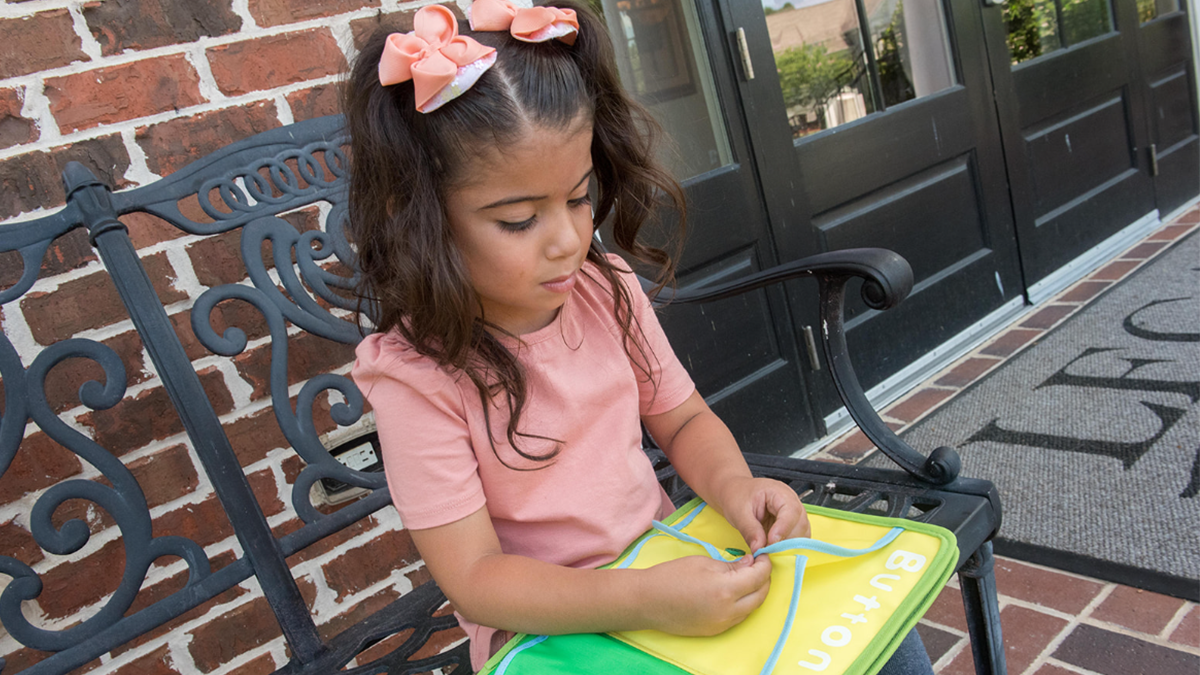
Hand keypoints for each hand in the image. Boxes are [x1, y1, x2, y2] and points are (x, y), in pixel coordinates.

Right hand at [640, 553, 771, 634]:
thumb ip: (731, 565)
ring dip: (755, 592)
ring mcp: (723, 624)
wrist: (648, 602)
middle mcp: (729, 611)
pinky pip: (739, 617)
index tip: (762, 554)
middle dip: (764, 578)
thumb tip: (750, 564)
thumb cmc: (672, 576)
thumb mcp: (703, 562)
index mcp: (726, 589)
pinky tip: (735, 592)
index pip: (759, 577)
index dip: (765, 563)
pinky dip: (743, 603)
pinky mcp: (716, 631)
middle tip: (758, 565)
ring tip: (748, 577)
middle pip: (761, 595)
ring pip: (752, 608)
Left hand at [715, 477, 809, 553]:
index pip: (791, 510)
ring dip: (789, 546)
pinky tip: (775, 550)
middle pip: (800, 523)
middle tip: (770, 551)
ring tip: (771, 551)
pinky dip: (788, 547)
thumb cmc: (737, 496)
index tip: (772, 541)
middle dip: (787, 540)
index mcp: (778, 492)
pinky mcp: (790, 524)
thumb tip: (759, 548)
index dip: (784, 528)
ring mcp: (792, 513)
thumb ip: (750, 530)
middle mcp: (790, 501)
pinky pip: (796, 538)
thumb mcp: (738, 512)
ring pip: (802, 533)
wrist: (734, 492)